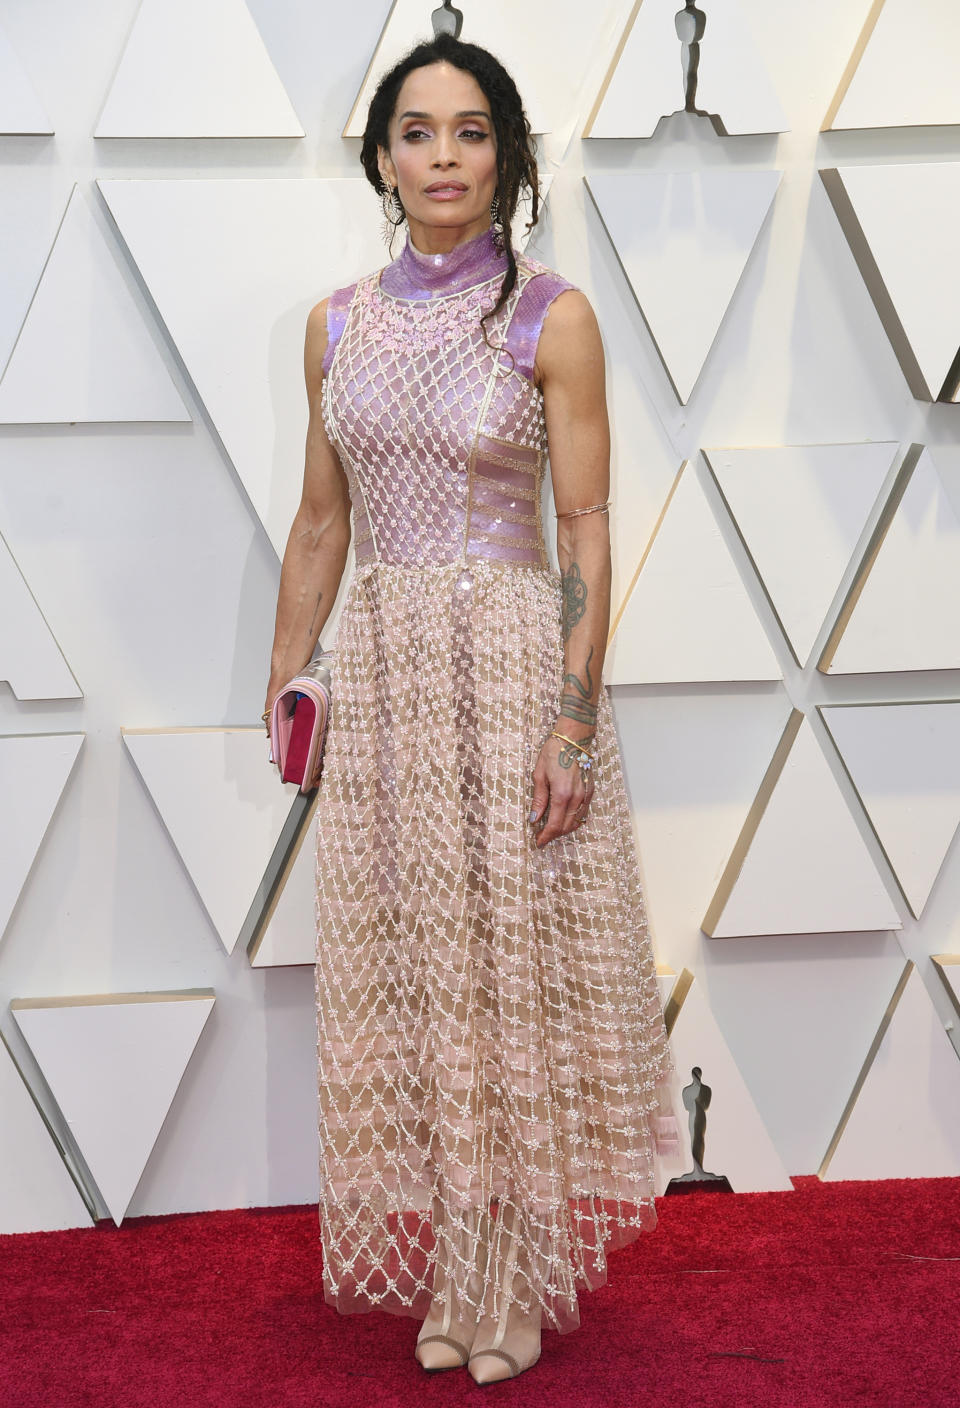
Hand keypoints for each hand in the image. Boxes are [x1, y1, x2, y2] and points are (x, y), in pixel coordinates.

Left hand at [528, 732, 594, 847]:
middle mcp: (577, 798)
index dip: (546, 836)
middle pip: (566, 827)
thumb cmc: (554, 753)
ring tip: (551, 828)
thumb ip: (539, 800)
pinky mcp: (590, 791)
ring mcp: (586, 795)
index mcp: (562, 794)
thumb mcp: (539, 775)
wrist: (574, 739)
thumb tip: (534, 818)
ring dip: (564, 829)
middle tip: (542, 836)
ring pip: (576, 822)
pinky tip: (563, 817)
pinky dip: (573, 820)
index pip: (554, 825)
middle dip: (554, 835)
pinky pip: (583, 813)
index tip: (538, 842)